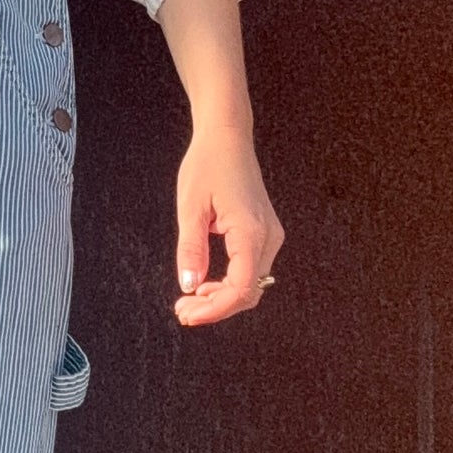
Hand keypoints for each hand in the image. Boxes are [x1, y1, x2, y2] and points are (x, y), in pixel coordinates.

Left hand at [173, 122, 283, 325]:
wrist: (227, 138)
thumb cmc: (207, 165)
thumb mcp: (190, 208)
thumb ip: (190, 249)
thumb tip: (189, 285)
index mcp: (251, 232)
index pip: (241, 288)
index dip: (214, 309)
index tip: (187, 314)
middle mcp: (268, 237)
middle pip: (249, 292)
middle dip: (216, 308)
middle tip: (182, 312)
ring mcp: (269, 235)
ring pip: (252, 284)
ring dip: (222, 298)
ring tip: (189, 301)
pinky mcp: (264, 233)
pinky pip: (251, 269)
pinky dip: (230, 282)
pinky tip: (206, 284)